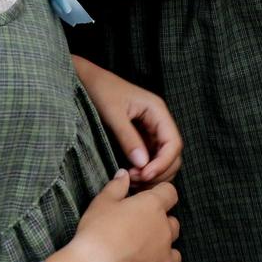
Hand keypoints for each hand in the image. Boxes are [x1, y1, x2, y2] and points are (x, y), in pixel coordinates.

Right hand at [50, 171, 179, 261]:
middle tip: (140, 231)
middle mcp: (165, 233)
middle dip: (161, 227)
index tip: (149, 200)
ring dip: (164, 255)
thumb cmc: (97, 233)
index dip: (161, 195)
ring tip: (144, 259)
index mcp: (152, 208)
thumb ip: (116, 187)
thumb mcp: (101, 204)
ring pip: (174, 256)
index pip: (169, 193)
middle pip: (173, 225)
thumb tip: (124, 174)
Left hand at [72, 59, 180, 183]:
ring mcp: (151, 130)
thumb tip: (142, 164)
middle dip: (158, 172)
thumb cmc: (100, 90)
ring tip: (131, 180)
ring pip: (163, 159)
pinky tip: (130, 176)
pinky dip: (144, 171)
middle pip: (172, 155)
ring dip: (152, 174)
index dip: (163, 163)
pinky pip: (150, 158)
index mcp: (157, 111)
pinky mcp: (141, 138)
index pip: (173, 143)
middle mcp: (159, 121)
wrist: (88, 81)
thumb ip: (128, 138)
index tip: (144, 175)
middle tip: (135, 180)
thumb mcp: (113, 114)